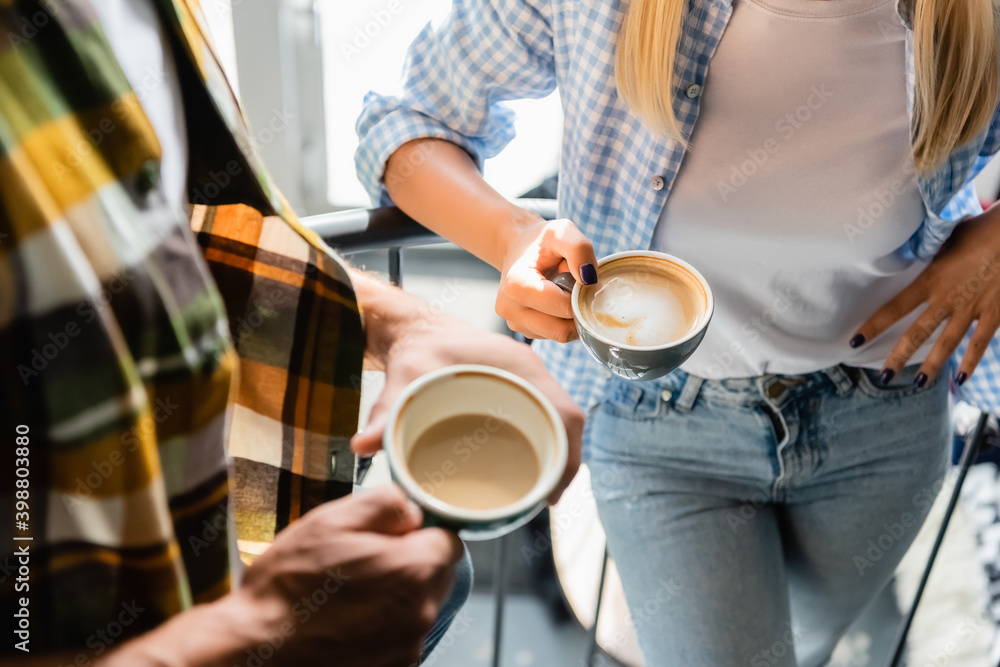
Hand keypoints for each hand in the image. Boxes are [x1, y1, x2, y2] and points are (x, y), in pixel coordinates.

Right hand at [105, 486, 460, 666]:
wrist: (254, 653)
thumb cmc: (287, 588)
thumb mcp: (331, 522)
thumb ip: (385, 503)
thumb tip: (411, 510)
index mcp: (414, 572)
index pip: (449, 540)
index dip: (422, 530)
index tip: (396, 532)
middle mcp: (421, 615)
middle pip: (438, 576)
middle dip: (411, 562)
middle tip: (366, 560)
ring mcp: (408, 649)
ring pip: (419, 607)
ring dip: (396, 596)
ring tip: (349, 593)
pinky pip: (401, 636)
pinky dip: (382, 626)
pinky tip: (346, 620)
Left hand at [350, 275, 583, 503]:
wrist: (419, 327)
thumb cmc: (417, 347)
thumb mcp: (404, 376)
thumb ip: (387, 409)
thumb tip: (364, 446)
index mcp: (519, 367)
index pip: (566, 414)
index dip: (568, 455)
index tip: (553, 493)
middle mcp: (531, 373)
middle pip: (567, 424)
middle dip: (564, 463)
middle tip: (545, 502)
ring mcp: (528, 380)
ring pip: (559, 422)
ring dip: (557, 455)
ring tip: (540, 495)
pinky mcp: (519, 387)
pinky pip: (545, 417)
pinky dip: (546, 443)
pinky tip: (532, 471)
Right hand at [495, 216, 598, 342]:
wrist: (519, 247)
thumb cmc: (541, 240)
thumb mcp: (562, 231)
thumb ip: (579, 249)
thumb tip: (589, 280)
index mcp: (516, 286)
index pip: (563, 308)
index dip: (580, 296)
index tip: (579, 279)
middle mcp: (508, 309)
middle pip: (561, 330)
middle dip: (576, 312)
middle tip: (575, 288)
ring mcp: (513, 323)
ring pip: (559, 335)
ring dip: (570, 317)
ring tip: (562, 292)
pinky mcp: (522, 331)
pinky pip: (553, 336)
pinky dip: (562, 322)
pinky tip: (557, 302)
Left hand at [852, 207, 999, 385]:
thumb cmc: (981, 230)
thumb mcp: (945, 240)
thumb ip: (928, 252)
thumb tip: (911, 250)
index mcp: (931, 280)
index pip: (894, 308)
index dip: (873, 326)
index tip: (854, 341)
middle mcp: (948, 298)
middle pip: (917, 333)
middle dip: (899, 356)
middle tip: (883, 376)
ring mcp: (972, 308)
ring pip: (947, 343)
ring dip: (933, 365)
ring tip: (918, 383)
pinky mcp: (996, 313)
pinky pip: (981, 342)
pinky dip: (972, 361)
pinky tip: (962, 378)